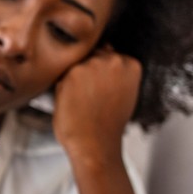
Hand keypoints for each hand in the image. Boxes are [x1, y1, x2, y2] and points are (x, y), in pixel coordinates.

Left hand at [52, 45, 141, 160]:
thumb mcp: (123, 92)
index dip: (101, 74)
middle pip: (91, 56)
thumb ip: (114, 71)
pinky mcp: (71, 73)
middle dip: (88, 73)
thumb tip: (104, 49)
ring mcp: (92, 64)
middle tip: (90, 98)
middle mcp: (113, 59)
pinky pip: (62, 76)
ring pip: (76, 65)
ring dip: (74, 80)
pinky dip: (63, 89)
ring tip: (82, 102)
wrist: (95, 144)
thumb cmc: (107, 123)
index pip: (108, 54)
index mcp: (130, 64)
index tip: (102, 91)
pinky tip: (73, 103)